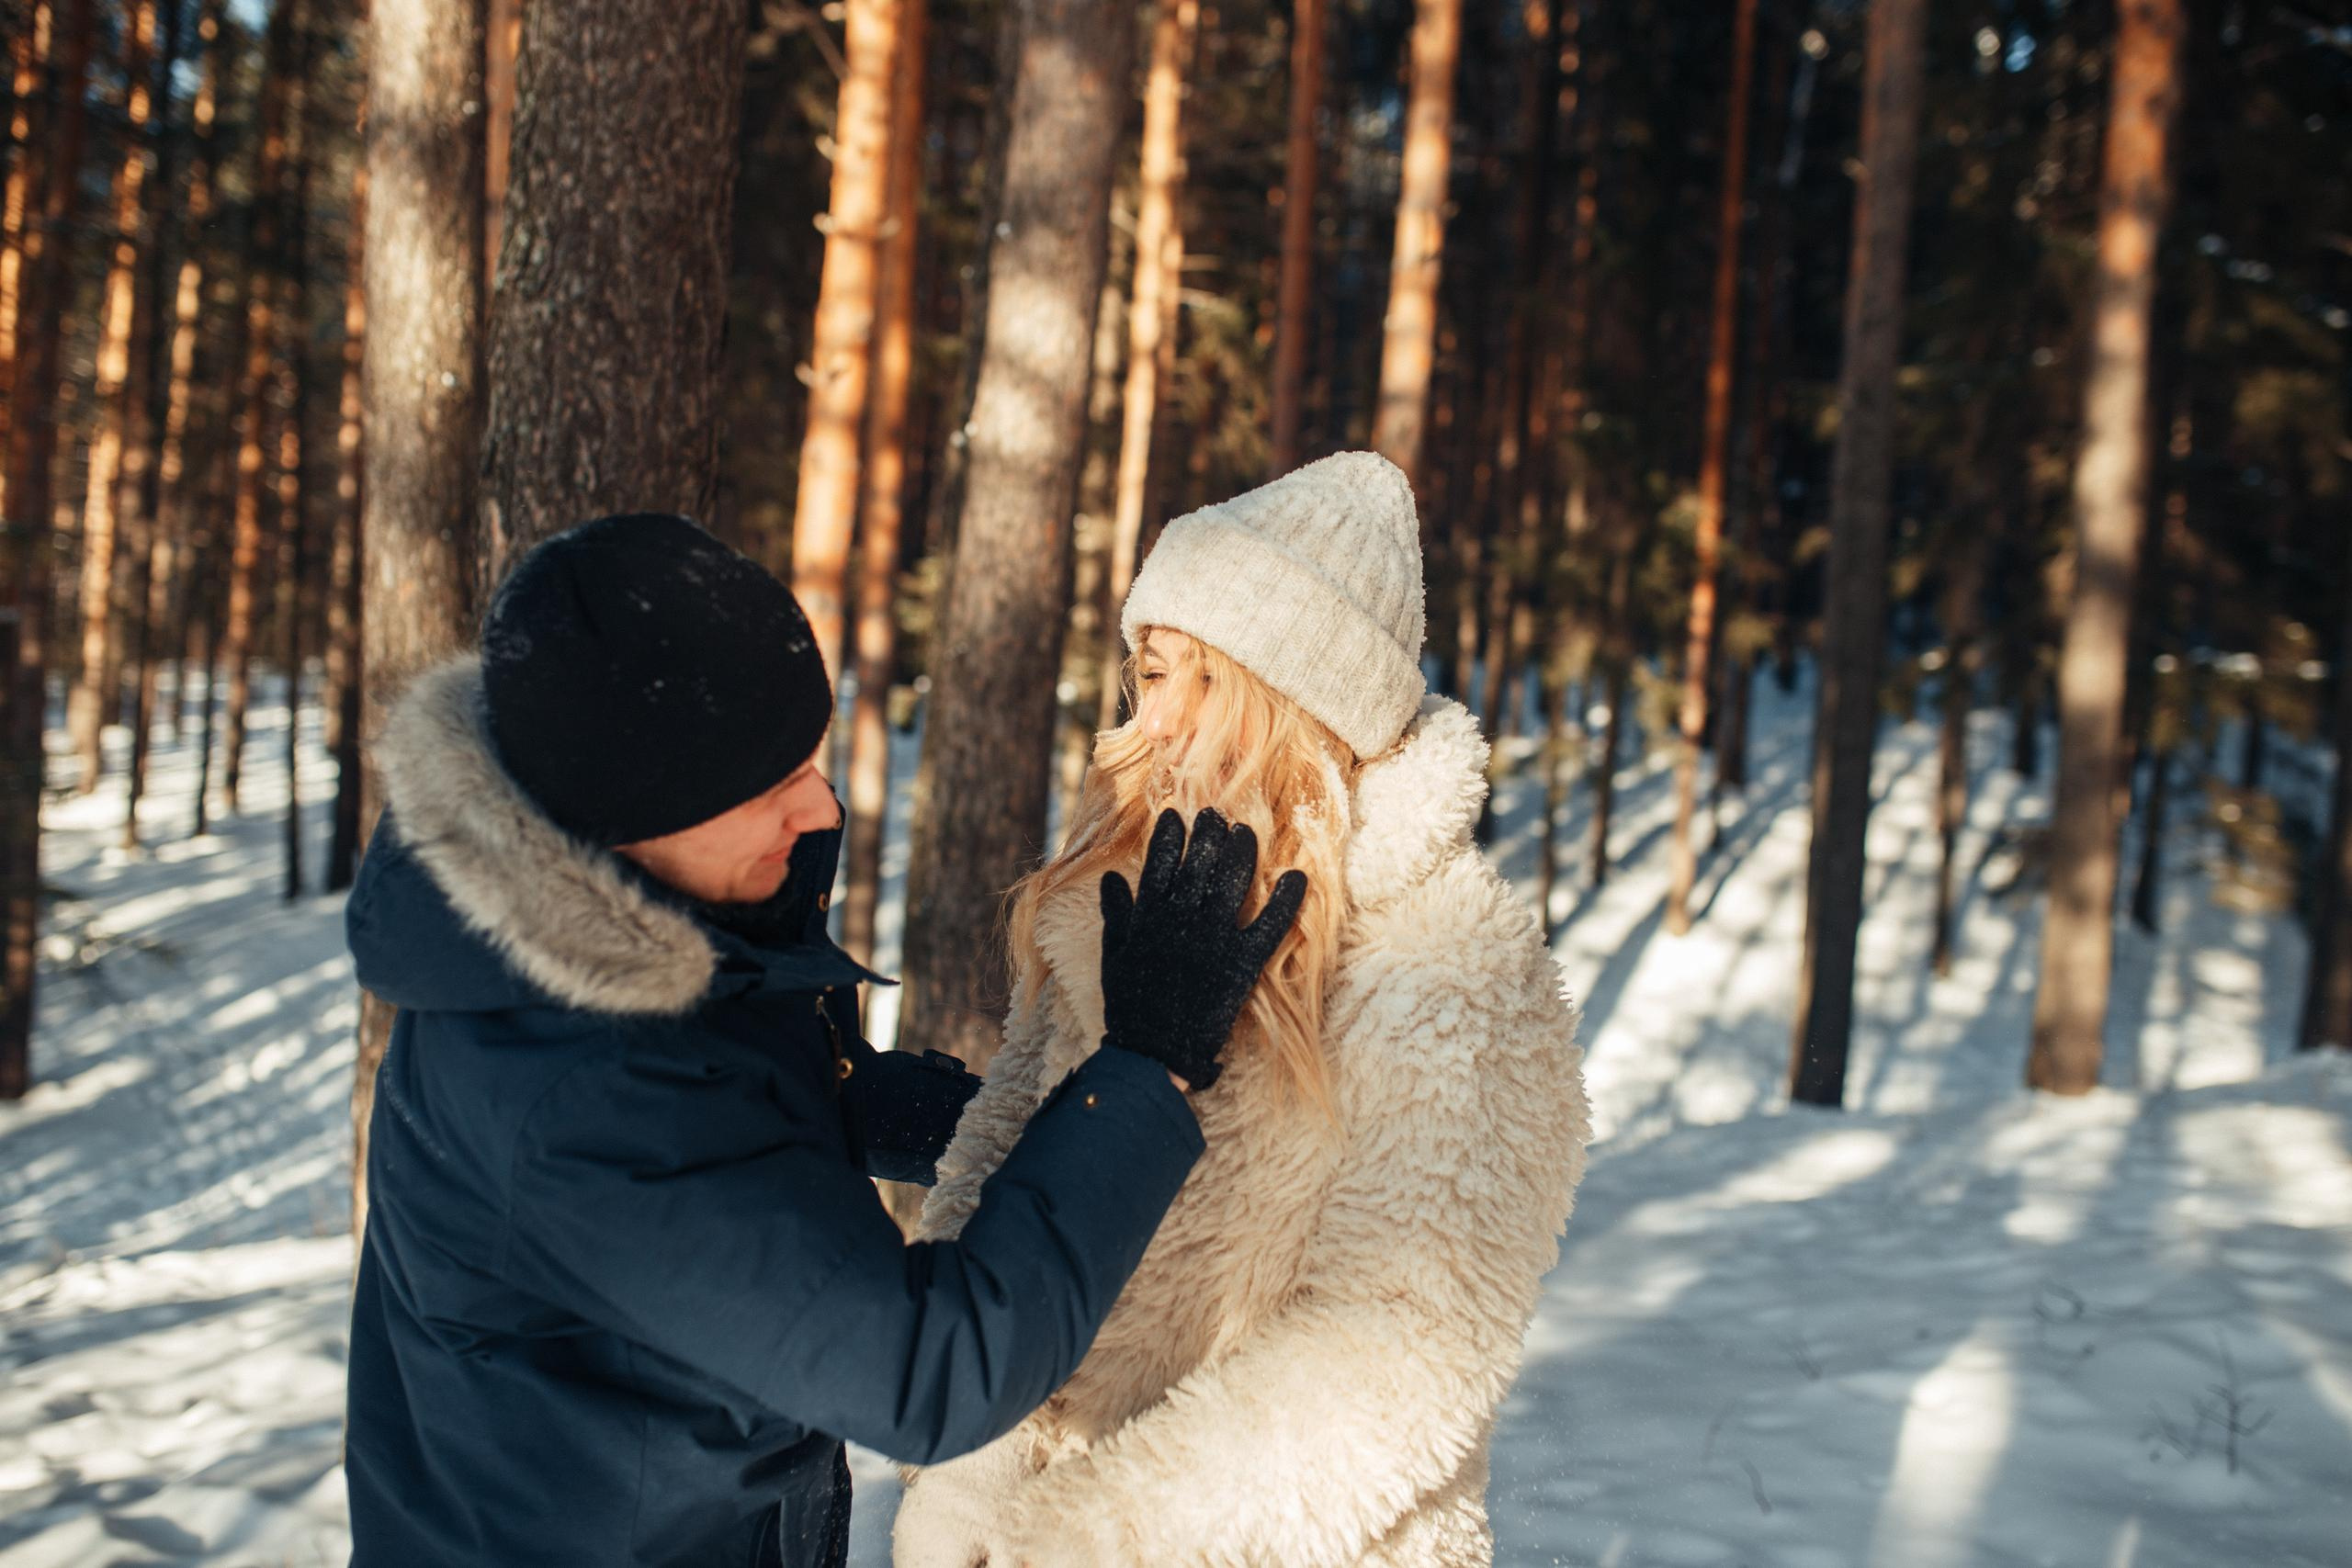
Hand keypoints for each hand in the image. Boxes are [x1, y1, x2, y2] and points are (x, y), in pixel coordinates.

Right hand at [1097, 808, 1307, 1091]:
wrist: (1155, 1050)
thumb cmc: (1131, 1004)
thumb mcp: (1115, 954)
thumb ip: (1116, 913)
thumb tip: (1111, 878)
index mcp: (1150, 916)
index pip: (1160, 862)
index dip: (1169, 836)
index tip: (1176, 815)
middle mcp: (1183, 919)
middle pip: (1199, 863)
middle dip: (1208, 833)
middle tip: (1215, 815)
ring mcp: (1214, 938)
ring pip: (1231, 882)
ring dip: (1241, 852)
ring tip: (1245, 831)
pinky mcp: (1242, 962)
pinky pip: (1268, 924)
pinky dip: (1285, 900)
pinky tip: (1297, 876)